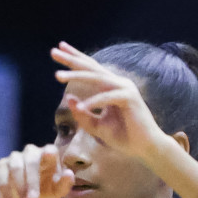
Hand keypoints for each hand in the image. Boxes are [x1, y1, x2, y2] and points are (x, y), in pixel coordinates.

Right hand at [0, 144, 73, 197]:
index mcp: (48, 155)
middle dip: (32, 180)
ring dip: (19, 186)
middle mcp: (31, 152)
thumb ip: (65, 185)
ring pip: (16, 167)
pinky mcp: (2, 165)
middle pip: (31, 160)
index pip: (50, 150)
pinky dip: (6, 191)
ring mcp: (15, 157)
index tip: (48, 156)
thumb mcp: (56, 193)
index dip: (49, 153)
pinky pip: (2, 175)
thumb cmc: (44, 193)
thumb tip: (68, 173)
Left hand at [51, 42, 164, 160]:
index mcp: (110, 87)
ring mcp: (125, 88)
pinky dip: (93, 102)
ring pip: (97, 78)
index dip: (75, 58)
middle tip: (53, 52)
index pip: (90, 68)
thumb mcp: (96, 126)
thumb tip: (68, 97)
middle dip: (72, 59)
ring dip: (76, 76)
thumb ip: (82, 114)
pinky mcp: (130, 98)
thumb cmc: (123, 137)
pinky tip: (79, 108)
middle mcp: (117, 83)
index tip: (59, 48)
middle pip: (92, 67)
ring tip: (57, 76)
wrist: (145, 149)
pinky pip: (107, 97)